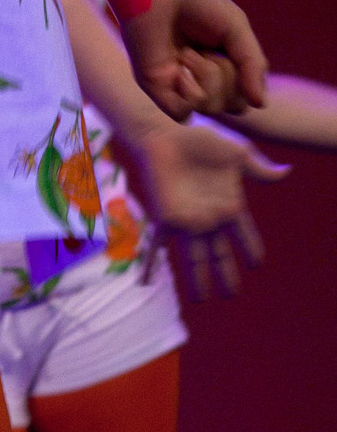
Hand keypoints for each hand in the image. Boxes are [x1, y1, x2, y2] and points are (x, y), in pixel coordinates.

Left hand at [118, 116, 286, 300]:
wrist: (169, 132)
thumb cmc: (203, 139)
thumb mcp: (237, 153)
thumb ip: (258, 168)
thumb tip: (285, 173)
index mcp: (229, 204)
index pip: (244, 234)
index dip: (251, 248)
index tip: (257, 263)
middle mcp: (209, 217)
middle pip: (219, 254)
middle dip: (225, 274)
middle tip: (231, 294)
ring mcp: (188, 220)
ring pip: (194, 258)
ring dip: (197, 279)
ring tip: (201, 299)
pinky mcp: (166, 217)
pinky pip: (156, 245)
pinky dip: (151, 263)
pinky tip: (146, 282)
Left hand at [120, 0, 267, 119]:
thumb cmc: (196, 0)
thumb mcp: (236, 29)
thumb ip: (252, 66)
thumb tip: (260, 105)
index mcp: (219, 63)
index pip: (245, 94)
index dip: (246, 79)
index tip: (233, 50)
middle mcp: (199, 78)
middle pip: (232, 105)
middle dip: (229, 78)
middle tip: (207, 49)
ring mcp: (177, 84)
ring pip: (210, 109)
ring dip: (207, 79)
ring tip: (187, 52)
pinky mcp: (156, 87)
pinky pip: (183, 114)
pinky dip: (188, 94)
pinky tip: (178, 69)